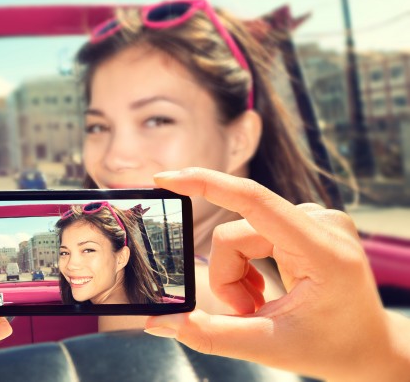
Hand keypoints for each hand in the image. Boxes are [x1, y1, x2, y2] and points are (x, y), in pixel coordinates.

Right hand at [145, 168, 409, 381]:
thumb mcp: (268, 346)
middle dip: (228, 276)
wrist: (370, 349)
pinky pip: (253, 232)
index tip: (165, 179)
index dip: (204, 184)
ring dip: (237, 274)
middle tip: (247, 312)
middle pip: (237, 233)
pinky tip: (264, 288)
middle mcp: (323, 224)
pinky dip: (247, 264)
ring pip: (240, 234)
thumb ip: (208, 334)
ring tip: (258, 305)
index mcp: (323, 251)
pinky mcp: (307, 221)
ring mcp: (317, 219)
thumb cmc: (332, 348)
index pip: (254, 200)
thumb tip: (157, 322)